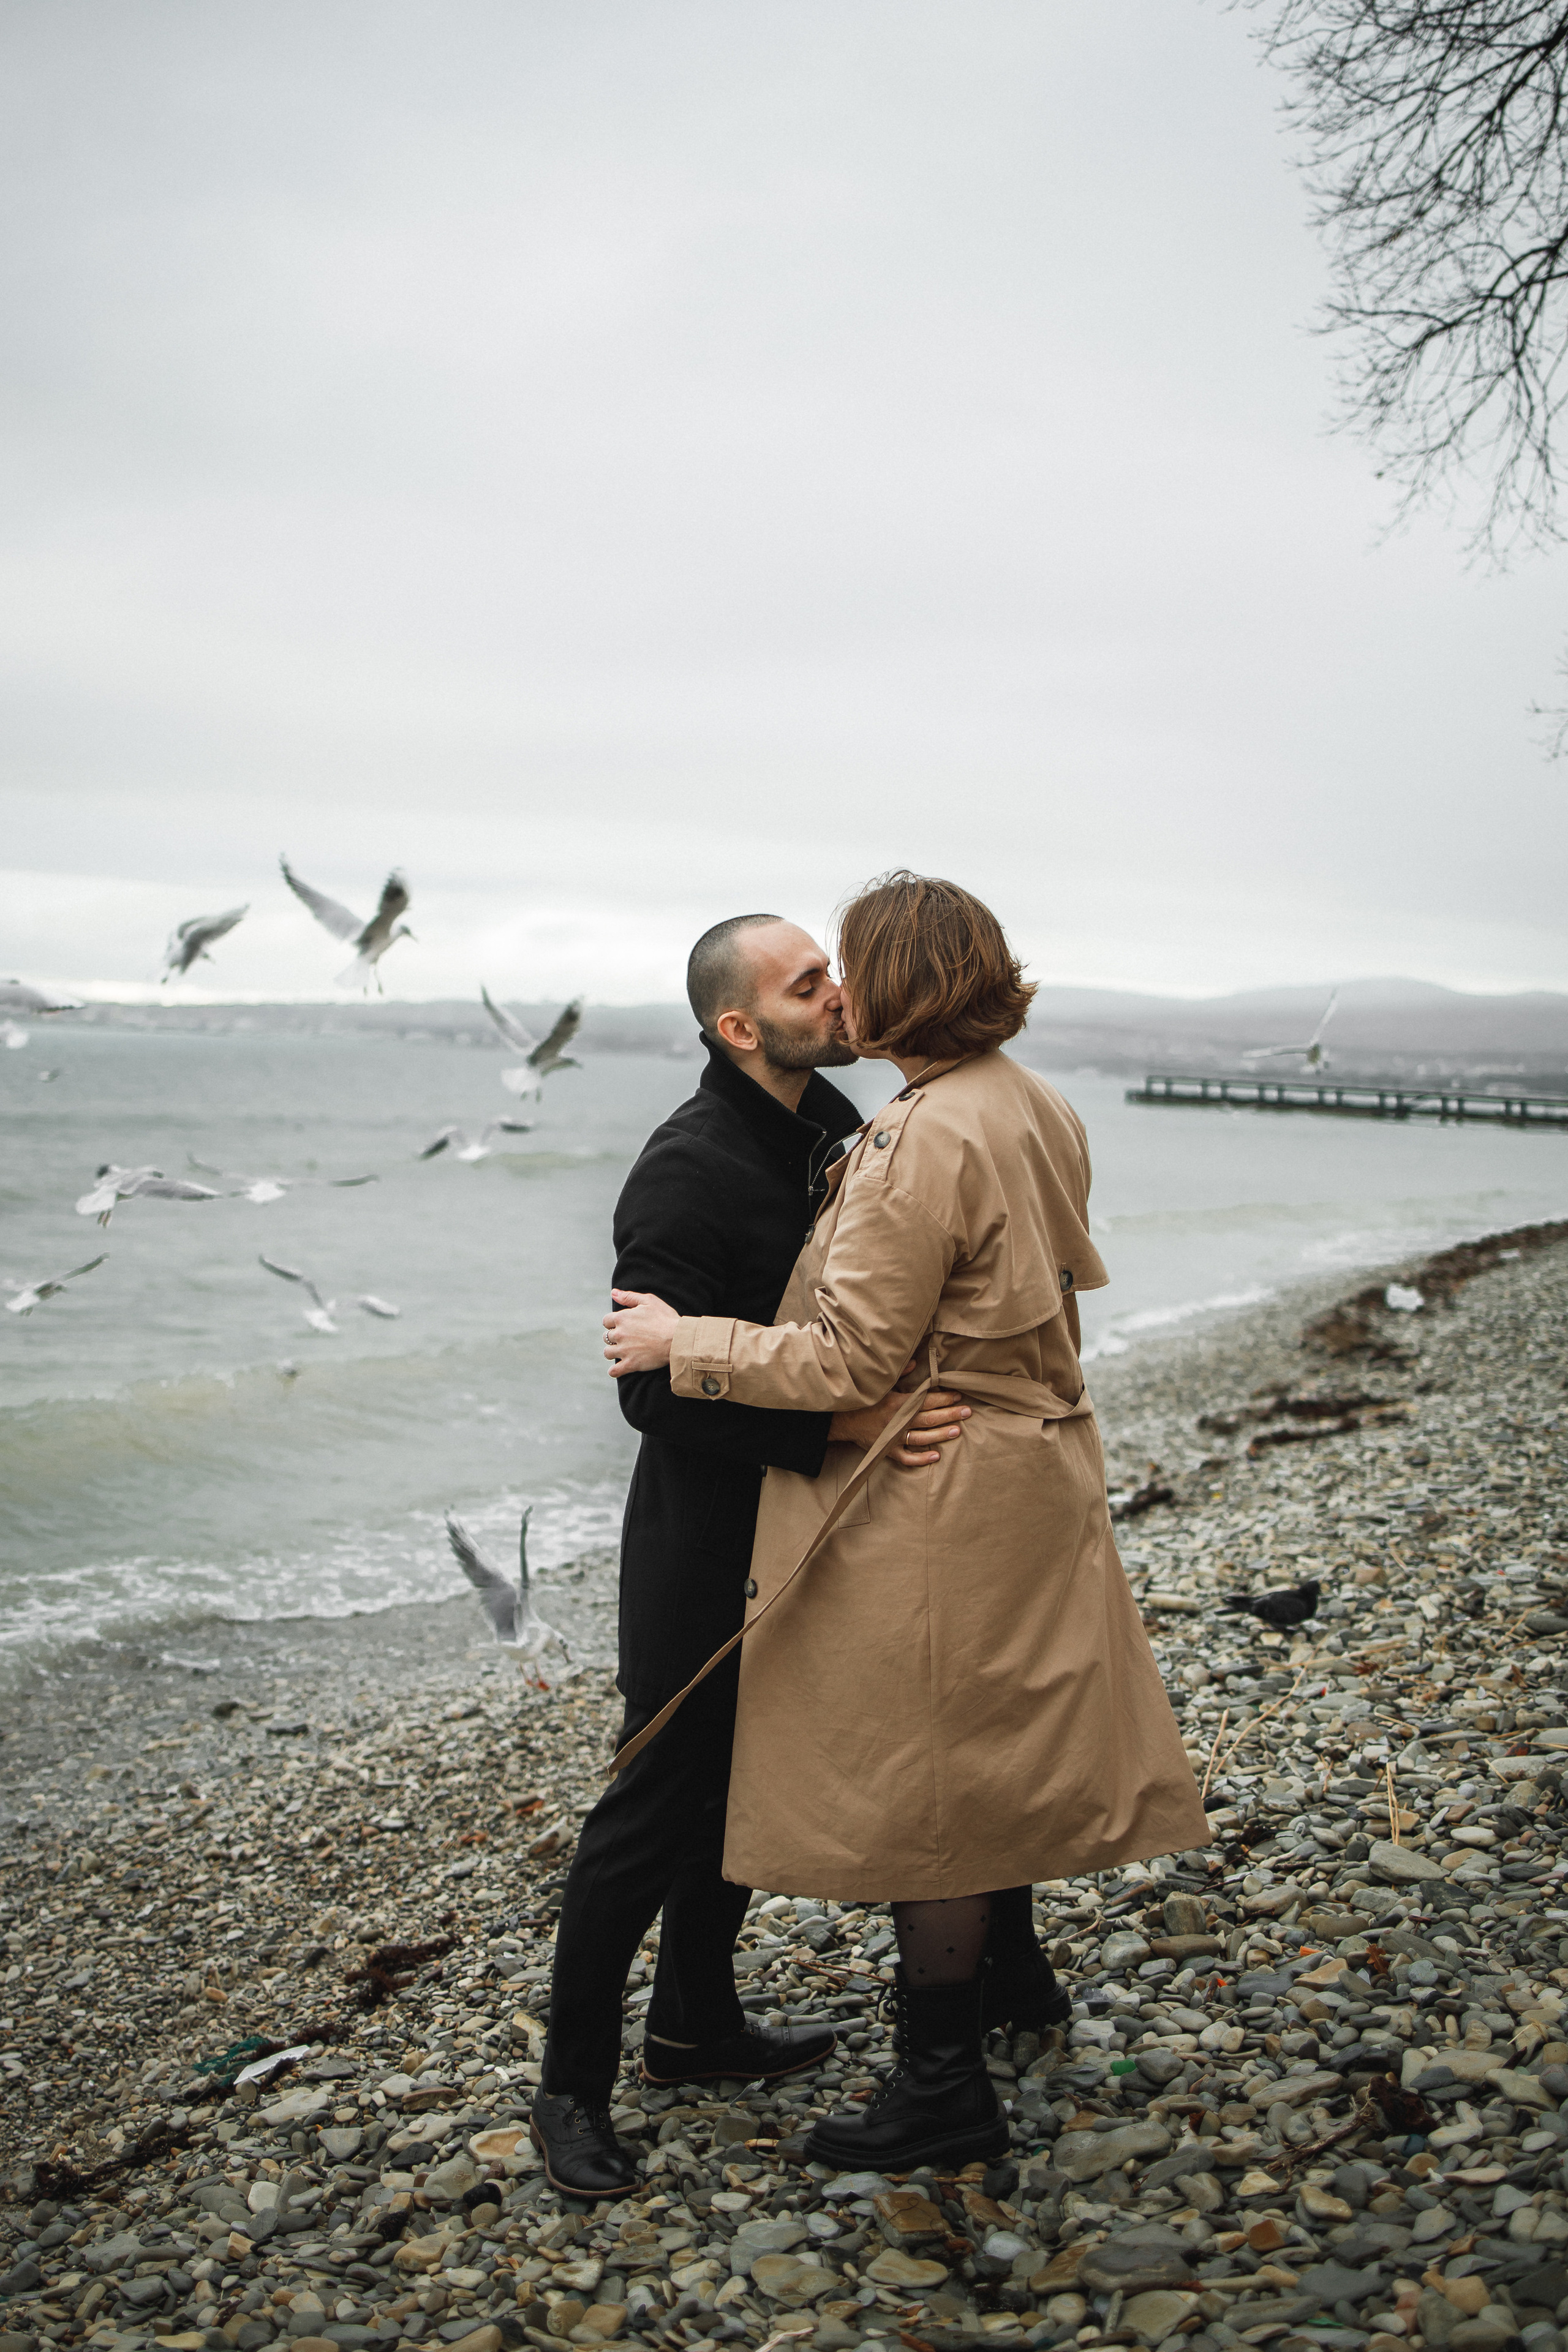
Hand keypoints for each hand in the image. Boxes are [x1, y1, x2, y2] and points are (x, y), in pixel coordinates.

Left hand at [604, 1288, 679, 1375]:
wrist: (678, 1339)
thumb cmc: (666, 1318)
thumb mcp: (649, 1301)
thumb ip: (629, 1297)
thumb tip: (613, 1293)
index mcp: (622, 1318)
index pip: (606, 1321)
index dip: (614, 1323)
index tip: (623, 1326)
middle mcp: (619, 1334)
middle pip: (606, 1337)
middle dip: (614, 1338)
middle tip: (627, 1339)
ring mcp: (624, 1350)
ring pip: (608, 1353)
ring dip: (613, 1352)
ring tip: (624, 1352)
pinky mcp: (630, 1364)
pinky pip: (614, 1371)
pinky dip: (614, 1370)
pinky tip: (619, 1368)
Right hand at [829, 1386, 969, 1470]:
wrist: (841, 1420)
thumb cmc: (863, 1400)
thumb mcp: (879, 1384)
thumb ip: (899, 1374)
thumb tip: (916, 1362)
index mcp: (897, 1403)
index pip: (926, 1400)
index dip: (943, 1398)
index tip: (957, 1395)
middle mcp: (898, 1421)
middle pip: (929, 1418)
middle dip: (950, 1414)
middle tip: (967, 1412)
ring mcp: (893, 1438)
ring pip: (922, 1438)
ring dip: (941, 1434)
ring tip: (957, 1430)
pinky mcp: (887, 1450)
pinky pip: (907, 1458)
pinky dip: (921, 1459)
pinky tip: (936, 1456)